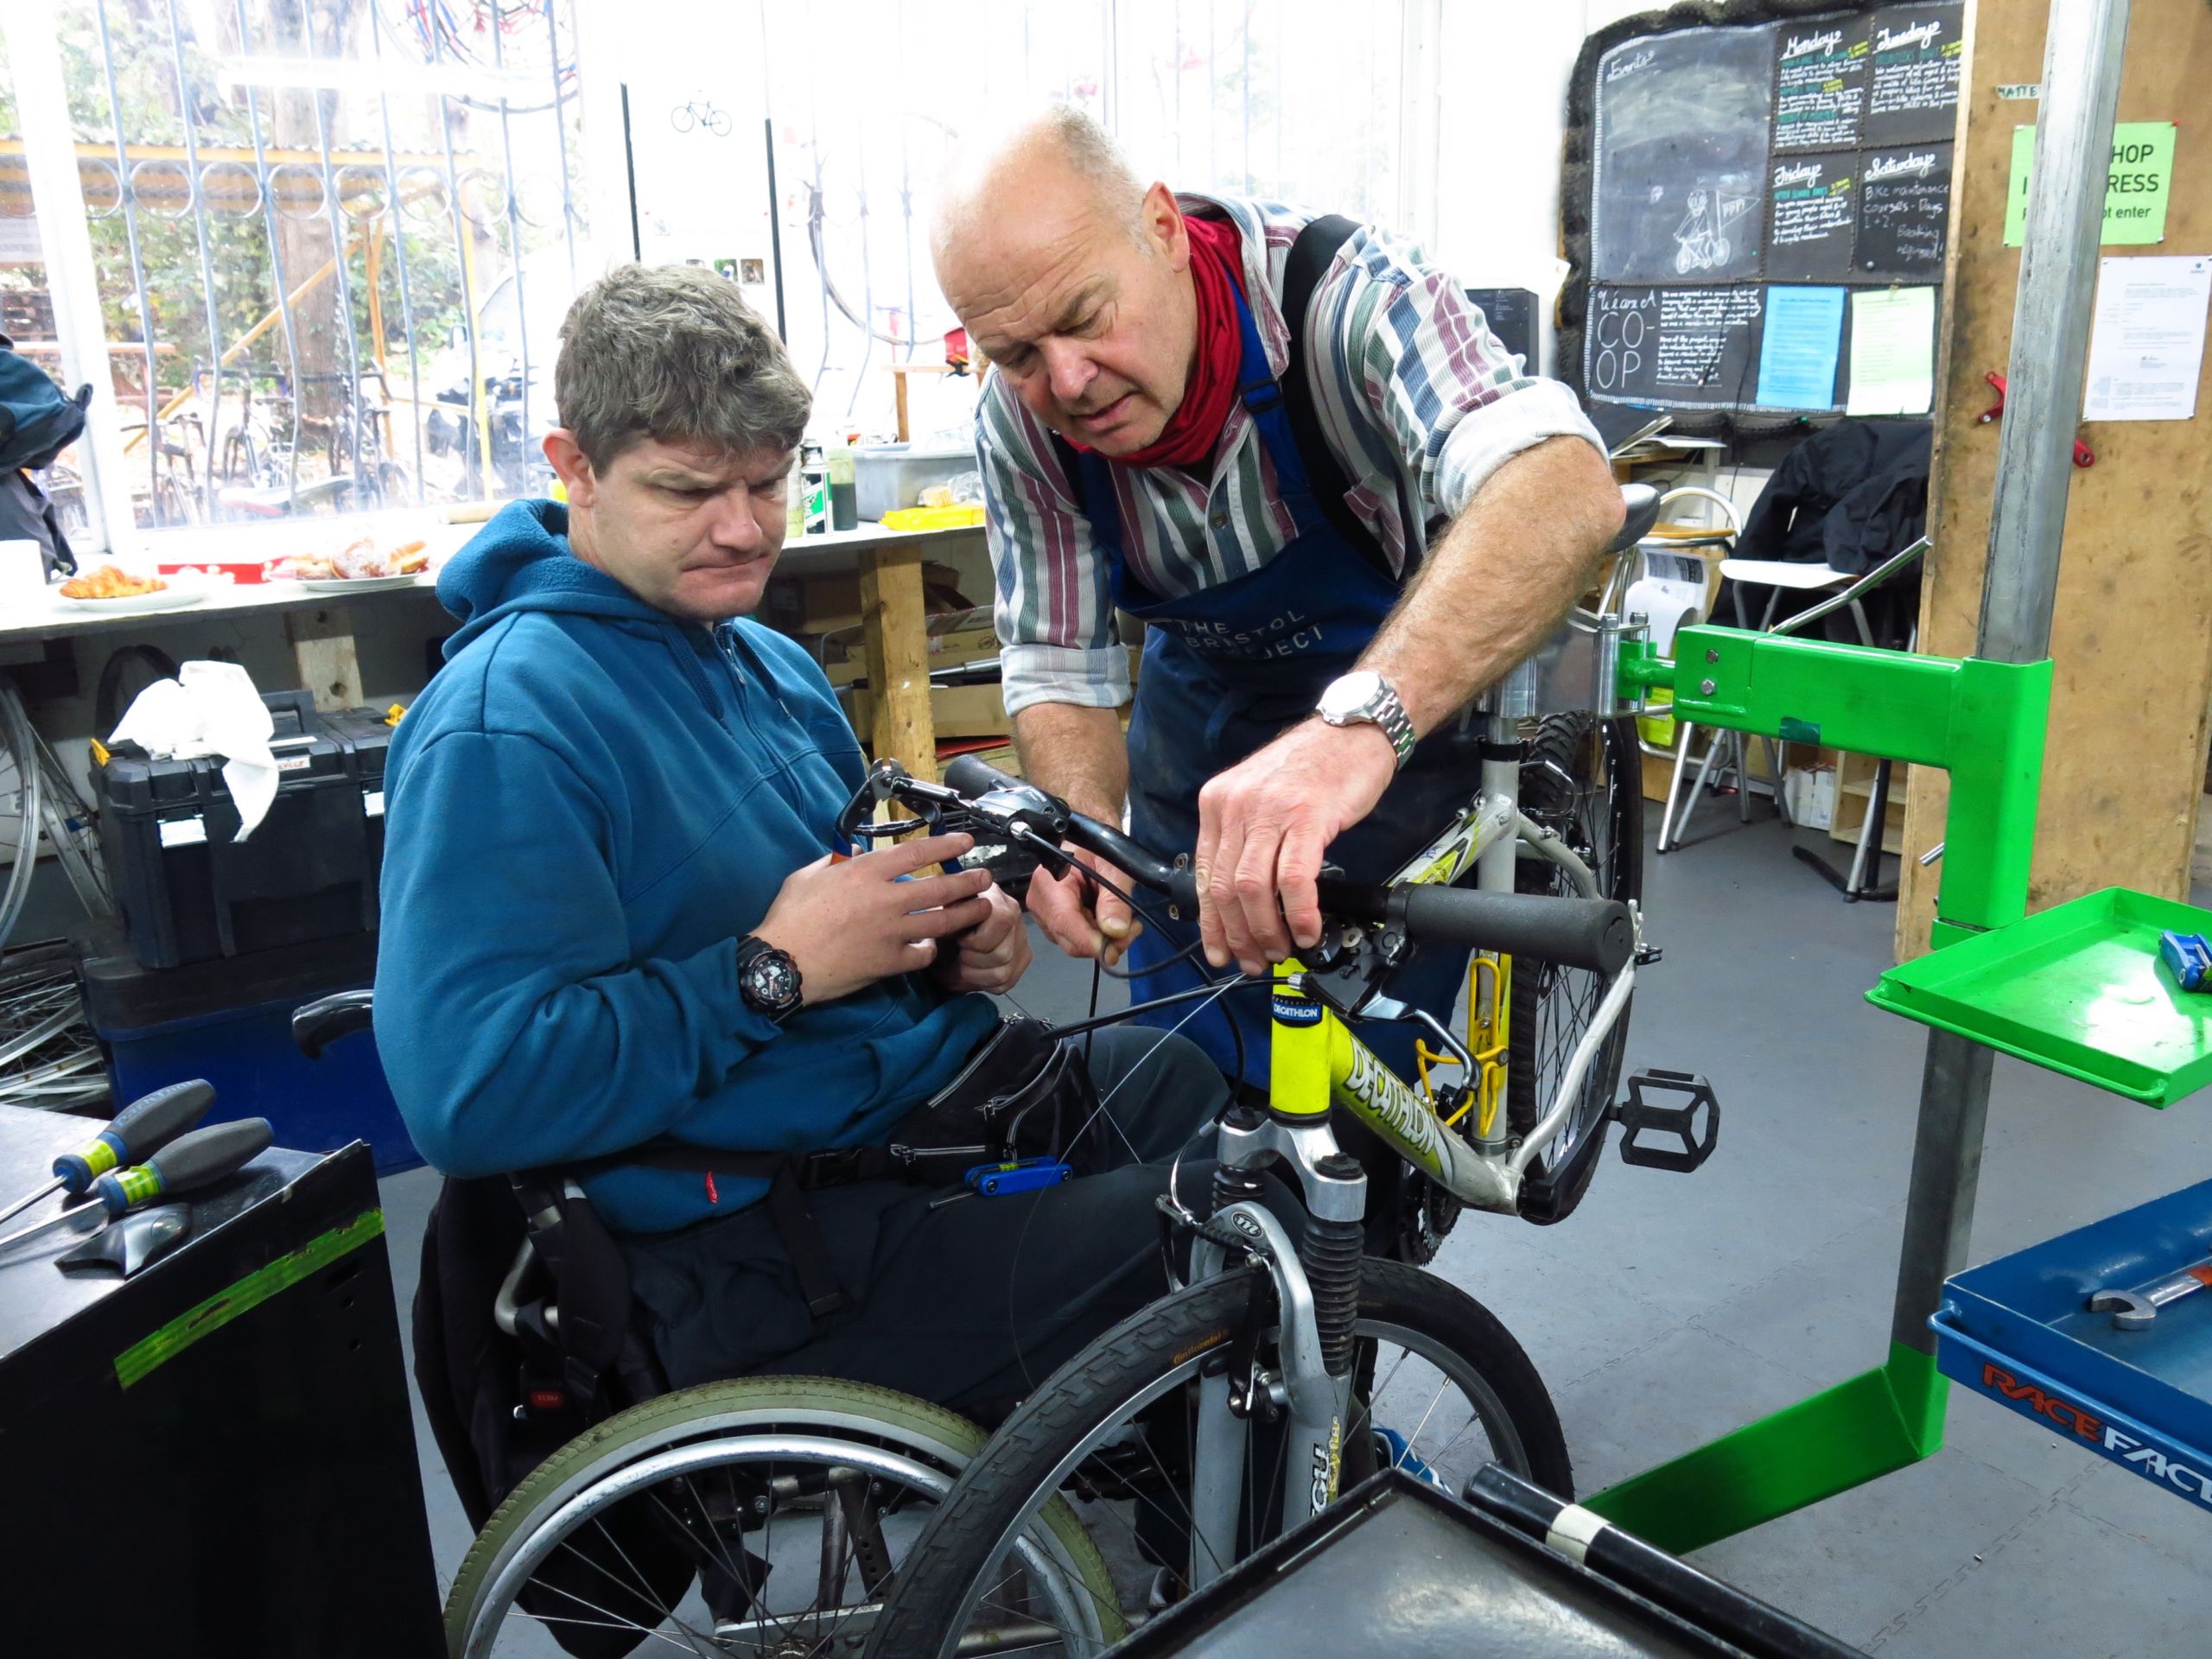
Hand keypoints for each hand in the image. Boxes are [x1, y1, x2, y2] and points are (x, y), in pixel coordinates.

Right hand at [755, 834, 994, 1004]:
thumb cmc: (790, 916)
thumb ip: (836, 861)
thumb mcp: (808, 875)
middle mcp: (885, 899)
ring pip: (941, 922)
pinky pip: (922, 954)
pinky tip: (933, 946)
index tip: (965, 841)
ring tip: (982, 908)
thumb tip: (854, 853)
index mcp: (865, 872)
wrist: (784, 963)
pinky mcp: (889, 962)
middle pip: (940, 888)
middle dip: (968, 882)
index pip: (916, 852)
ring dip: (965, 914)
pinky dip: (931, 949)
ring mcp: (891, 932)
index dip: (946, 845)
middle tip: (985, 878)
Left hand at [932, 884, 1033, 993]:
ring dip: (976, 972)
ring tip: (965, 960)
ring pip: (1003, 971)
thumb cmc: (939, 926)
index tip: (958, 939)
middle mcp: (1015, 914)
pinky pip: (1004, 982)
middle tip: (960, 951)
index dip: (975, 939)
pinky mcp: (1021, 960)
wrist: (942, 940)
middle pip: (1003, 953)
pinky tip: (974, 969)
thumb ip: (946, 912)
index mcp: (994, 897)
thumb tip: (953, 915)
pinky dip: (983, 982)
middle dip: (973, 958)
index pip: (1001, 921)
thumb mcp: (935, 915)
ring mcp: (1021, 939)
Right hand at [1024, 845, 1142, 966]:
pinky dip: (1095, 936)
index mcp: (1049, 883)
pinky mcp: (1052, 922)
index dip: (1091, 942)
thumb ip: (1115, 899)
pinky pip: (1074, 938)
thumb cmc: (1096, 847)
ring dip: (1102, 940)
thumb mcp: (1113, 868)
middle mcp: (1039, 903)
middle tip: (1131, 929)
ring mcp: (1044, 915)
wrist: (1085, 839)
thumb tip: (1115, 930)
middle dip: (1103, 943)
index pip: (1065, 923)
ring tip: (1124, 922)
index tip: (1116, 949)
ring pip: (1074, 943)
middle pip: (1070, 940)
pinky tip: (1109, 921)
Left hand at [1195, 718, 1396, 973]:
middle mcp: (1236, 806)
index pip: (1204, 875)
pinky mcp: (1307, 817)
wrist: (1354, 728)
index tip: (1221, 950)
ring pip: (1252, 889)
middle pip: (1225, 888)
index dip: (1212, 923)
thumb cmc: (1313, 765)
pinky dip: (1300, 914)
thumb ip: (1246, 837)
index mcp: (1218, 803)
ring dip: (1267, 931)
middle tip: (1255, 959)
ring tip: (1282, 949)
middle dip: (1238, 935)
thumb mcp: (1260, 795)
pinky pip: (1293, 880)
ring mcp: (1270, 811)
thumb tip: (1244, 895)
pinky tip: (1308, 929)